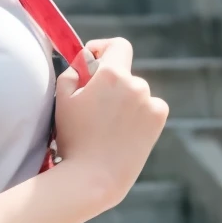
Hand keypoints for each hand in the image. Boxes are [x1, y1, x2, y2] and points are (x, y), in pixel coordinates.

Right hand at [53, 38, 168, 210]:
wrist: (95, 177)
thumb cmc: (73, 138)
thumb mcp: (62, 98)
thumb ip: (74, 70)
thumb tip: (87, 60)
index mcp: (112, 74)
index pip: (118, 45)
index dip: (104, 48)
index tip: (93, 60)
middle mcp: (137, 84)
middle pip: (124, 73)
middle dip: (109, 82)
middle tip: (92, 106)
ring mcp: (151, 102)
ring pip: (135, 91)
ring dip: (123, 99)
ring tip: (106, 125)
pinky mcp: (159, 119)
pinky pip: (149, 106)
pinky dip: (138, 112)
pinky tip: (123, 131)